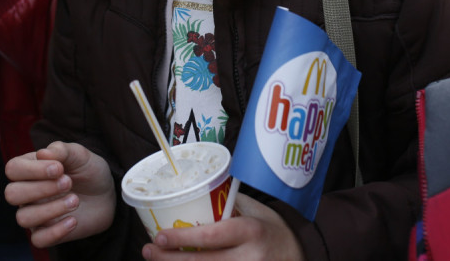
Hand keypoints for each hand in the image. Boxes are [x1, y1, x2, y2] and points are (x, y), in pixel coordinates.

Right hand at [4, 141, 115, 247]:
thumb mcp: (80, 155)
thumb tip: (42, 153)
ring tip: (75, 200)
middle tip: (68, 183)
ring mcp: (34, 213)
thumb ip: (62, 151)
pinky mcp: (46, 232)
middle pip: (12, 194)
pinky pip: (38, 239)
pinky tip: (73, 220)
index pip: (13, 168)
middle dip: (40, 188)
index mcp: (30, 169)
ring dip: (51, 209)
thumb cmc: (88, 170)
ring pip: (23, 218)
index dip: (33, 169)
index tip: (59, 168)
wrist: (106, 193)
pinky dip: (56, 231)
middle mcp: (26, 192)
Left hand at [141, 193, 304, 259]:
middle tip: (148, 251)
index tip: (159, 236)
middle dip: (169, 259)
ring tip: (156, 260)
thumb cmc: (273, 228)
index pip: (212, 237)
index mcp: (251, 231)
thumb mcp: (255, 211)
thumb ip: (227, 206)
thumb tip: (192, 196)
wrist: (300, 254)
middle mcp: (249, 258)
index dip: (182, 239)